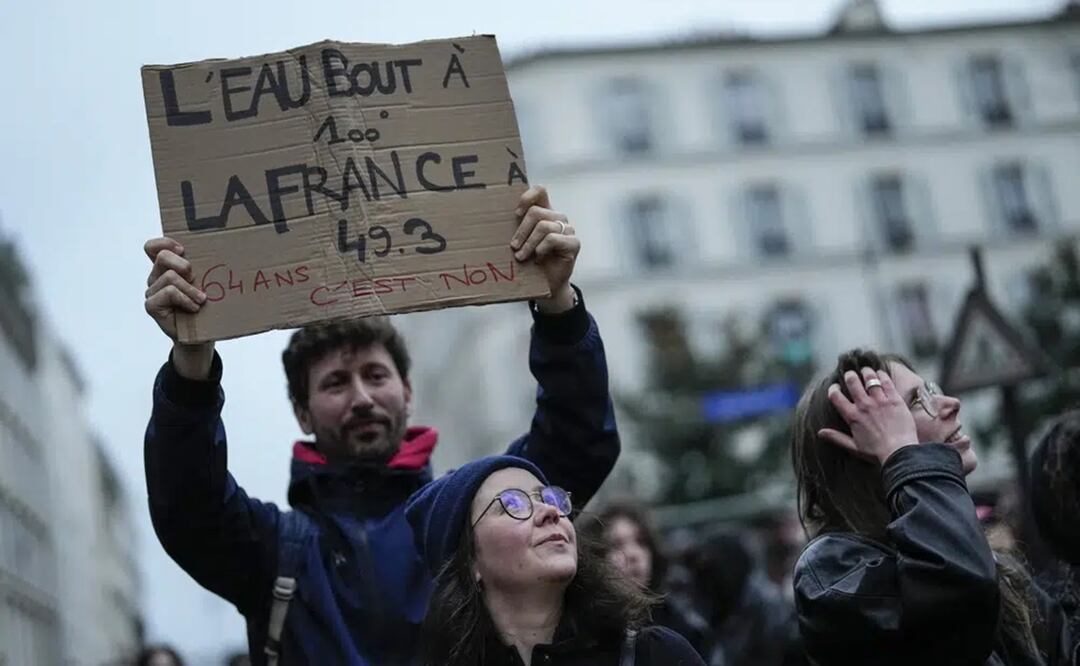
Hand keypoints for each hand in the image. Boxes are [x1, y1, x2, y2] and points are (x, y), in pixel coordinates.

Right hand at [144, 237, 213, 377]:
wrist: (201, 338)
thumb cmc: (206, 308)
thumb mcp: (207, 285)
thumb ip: (205, 269)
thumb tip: (229, 252)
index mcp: (166, 268)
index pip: (153, 247)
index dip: (165, 243)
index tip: (183, 249)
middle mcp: (156, 277)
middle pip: (162, 257)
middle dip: (184, 265)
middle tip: (196, 278)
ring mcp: (152, 291)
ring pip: (170, 277)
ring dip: (190, 288)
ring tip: (201, 300)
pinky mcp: (152, 306)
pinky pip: (168, 292)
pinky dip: (185, 299)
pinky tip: (194, 308)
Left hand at [510, 186, 579, 312]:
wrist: (546, 285)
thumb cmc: (532, 262)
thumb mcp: (520, 242)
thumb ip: (514, 229)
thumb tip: (487, 219)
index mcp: (545, 212)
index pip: (540, 191)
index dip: (527, 197)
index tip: (516, 213)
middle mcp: (558, 218)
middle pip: (536, 212)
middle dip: (521, 231)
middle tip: (513, 247)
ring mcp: (568, 229)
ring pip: (543, 226)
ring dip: (528, 244)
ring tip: (522, 257)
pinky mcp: (573, 243)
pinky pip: (553, 239)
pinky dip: (541, 250)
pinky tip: (539, 259)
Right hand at [818, 368, 918, 464]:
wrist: (900, 453)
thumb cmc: (877, 453)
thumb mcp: (853, 447)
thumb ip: (836, 438)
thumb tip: (820, 432)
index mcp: (852, 416)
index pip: (836, 396)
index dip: (833, 389)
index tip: (835, 387)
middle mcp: (864, 406)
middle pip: (852, 382)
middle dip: (850, 376)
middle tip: (851, 375)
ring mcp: (880, 401)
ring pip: (870, 378)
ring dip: (866, 372)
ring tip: (865, 371)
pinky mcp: (895, 400)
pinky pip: (886, 382)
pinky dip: (882, 375)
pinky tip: (881, 373)